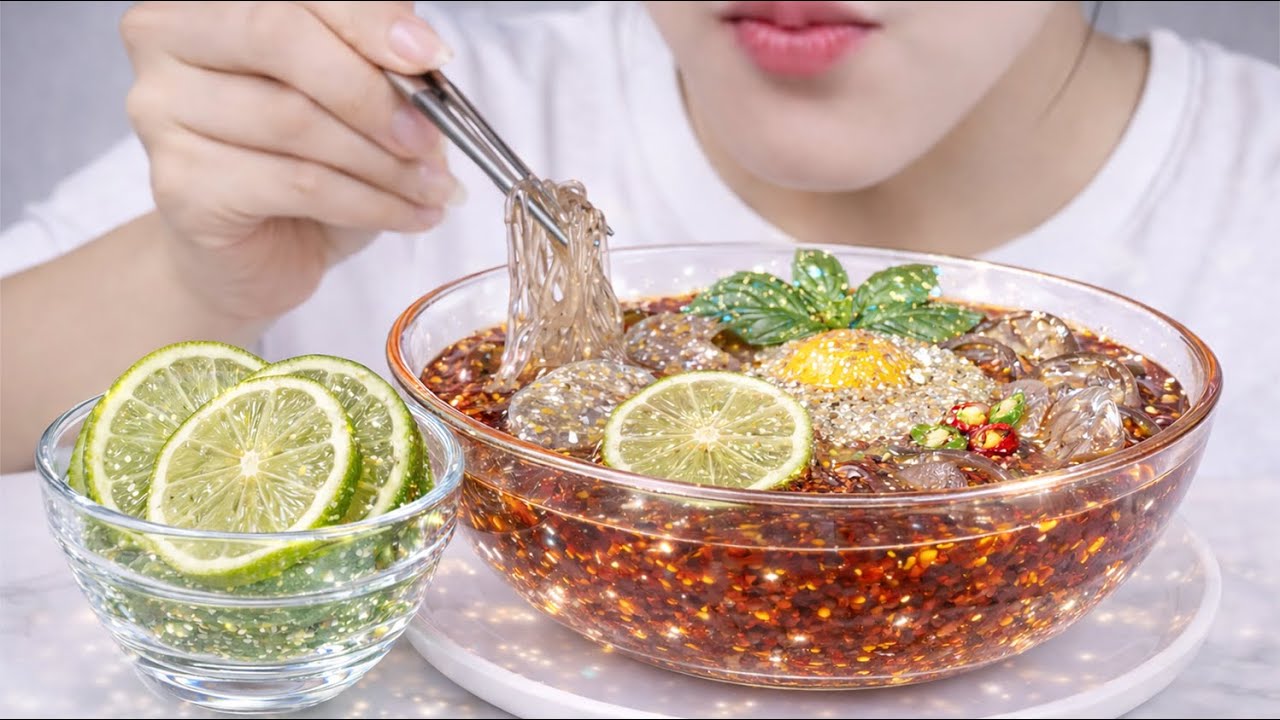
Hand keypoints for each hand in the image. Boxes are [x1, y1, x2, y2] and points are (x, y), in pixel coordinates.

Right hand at [120, 1, 457, 321]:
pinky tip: (407, 214)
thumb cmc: (299, 163)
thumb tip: (420, 49)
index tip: (430, 55)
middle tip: (429, 136)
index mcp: (208, 0)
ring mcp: (162, 111)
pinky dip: (369, 203)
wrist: (253, 252)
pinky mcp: (181, 184)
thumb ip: (373, 57)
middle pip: (281, 39)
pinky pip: (297, 184)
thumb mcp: (349, 96)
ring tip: (431, 187)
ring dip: (384, 162)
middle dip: (372, 91)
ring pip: (296, 120)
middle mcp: (168, 40)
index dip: (369, 20)